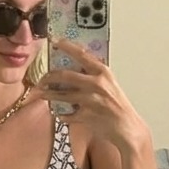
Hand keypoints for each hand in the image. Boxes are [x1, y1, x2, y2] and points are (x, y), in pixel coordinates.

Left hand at [28, 37, 146, 149]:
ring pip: (61, 95)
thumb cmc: (118, 106)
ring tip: (42, 94)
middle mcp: (96, 83)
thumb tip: (75, 68)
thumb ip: (94, 75)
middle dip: (49, 77)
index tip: (54, 41)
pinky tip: (59, 113)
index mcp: (103, 72)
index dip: (65, 46)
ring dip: (48, 95)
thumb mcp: (109, 84)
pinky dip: (61, 114)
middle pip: (65, 75)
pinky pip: (66, 114)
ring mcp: (90, 100)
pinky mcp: (85, 115)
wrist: (127, 127)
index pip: (81, 54)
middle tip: (42, 79)